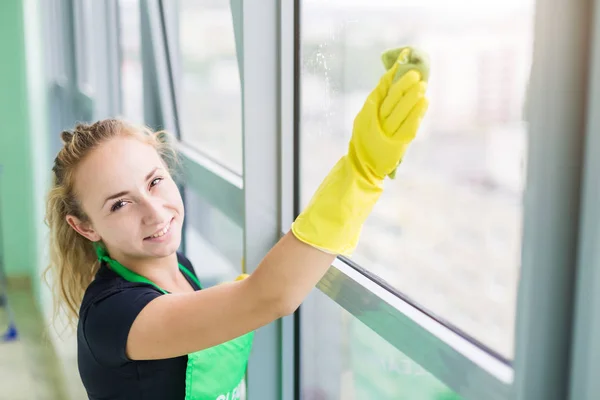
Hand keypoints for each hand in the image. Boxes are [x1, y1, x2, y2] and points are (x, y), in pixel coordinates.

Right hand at [349, 57, 428, 180]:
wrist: (363, 165)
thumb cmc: (367, 137)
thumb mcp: (365, 118)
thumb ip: (377, 100)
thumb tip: (391, 78)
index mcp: (367, 113)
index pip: (380, 91)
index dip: (391, 77)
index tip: (401, 62)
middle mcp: (375, 122)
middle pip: (391, 101)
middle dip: (403, 86)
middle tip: (416, 74)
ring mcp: (386, 134)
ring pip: (400, 112)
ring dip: (413, 98)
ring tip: (423, 86)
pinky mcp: (397, 145)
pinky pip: (408, 127)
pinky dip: (417, 114)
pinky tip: (425, 102)